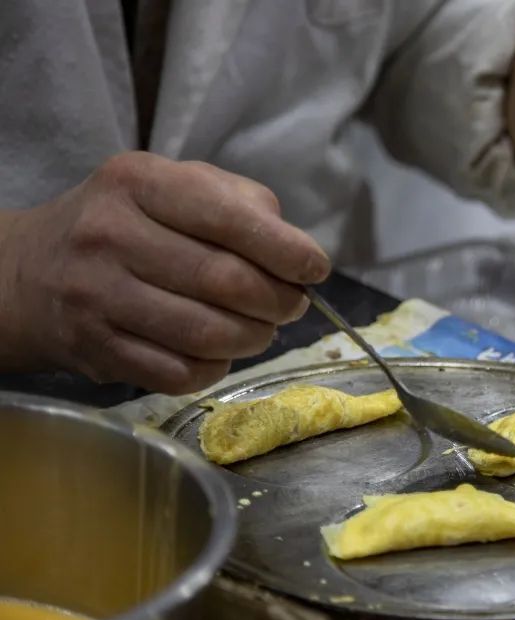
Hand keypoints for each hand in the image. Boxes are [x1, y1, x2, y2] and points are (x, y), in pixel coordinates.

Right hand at [0, 152, 330, 393]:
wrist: (31, 273)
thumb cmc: (127, 224)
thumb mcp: (174, 187)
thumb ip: (241, 205)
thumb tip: (297, 252)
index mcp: (139, 182)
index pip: (230, 219)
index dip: (287, 251)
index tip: (315, 269)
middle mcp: (110, 235)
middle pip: (227, 283)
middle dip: (278, 301)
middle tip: (291, 305)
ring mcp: (98, 296)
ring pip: (208, 335)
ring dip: (253, 339)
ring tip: (260, 329)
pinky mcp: (96, 350)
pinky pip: (180, 374)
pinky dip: (215, 369)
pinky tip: (217, 352)